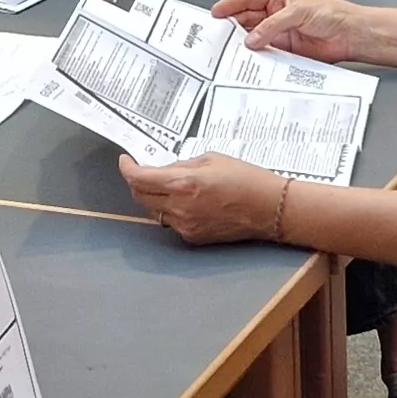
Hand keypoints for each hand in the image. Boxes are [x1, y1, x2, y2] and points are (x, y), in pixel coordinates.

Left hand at [119, 152, 292, 245]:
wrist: (269, 208)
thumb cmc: (246, 179)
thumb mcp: (211, 159)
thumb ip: (182, 165)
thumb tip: (163, 169)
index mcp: (183, 183)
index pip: (140, 179)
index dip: (128, 169)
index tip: (126, 161)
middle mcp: (180, 207)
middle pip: (140, 197)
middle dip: (137, 182)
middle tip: (143, 171)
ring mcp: (185, 226)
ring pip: (155, 211)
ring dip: (154, 197)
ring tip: (170, 185)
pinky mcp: (193, 238)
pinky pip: (172, 222)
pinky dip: (171, 210)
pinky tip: (187, 201)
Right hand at [212, 0, 366, 63]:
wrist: (350, 35)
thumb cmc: (331, 13)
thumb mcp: (298, 12)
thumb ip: (273, 25)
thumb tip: (252, 38)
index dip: (230, 5)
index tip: (215, 13)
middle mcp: (276, 15)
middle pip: (247, 20)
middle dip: (232, 27)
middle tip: (218, 36)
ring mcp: (279, 34)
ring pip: (254, 38)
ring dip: (244, 45)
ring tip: (231, 50)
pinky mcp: (285, 52)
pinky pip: (266, 55)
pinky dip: (257, 59)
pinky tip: (251, 61)